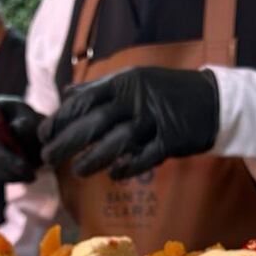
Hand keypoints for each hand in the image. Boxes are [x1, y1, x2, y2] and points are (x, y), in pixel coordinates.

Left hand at [38, 67, 219, 179]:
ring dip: (94, 159)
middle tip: (48, 158)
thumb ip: (98, 88)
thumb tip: (66, 94)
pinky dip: (128, 168)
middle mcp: (136, 99)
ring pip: (117, 142)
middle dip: (67, 142)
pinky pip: (144, 158)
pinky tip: (114, 175)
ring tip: (78, 171)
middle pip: (94, 123)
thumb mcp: (132, 80)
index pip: (83, 100)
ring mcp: (154, 120)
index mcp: (123, 82)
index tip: (44, 135)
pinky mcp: (171, 140)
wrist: (211, 100)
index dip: (60, 119)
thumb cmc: (165, 92)